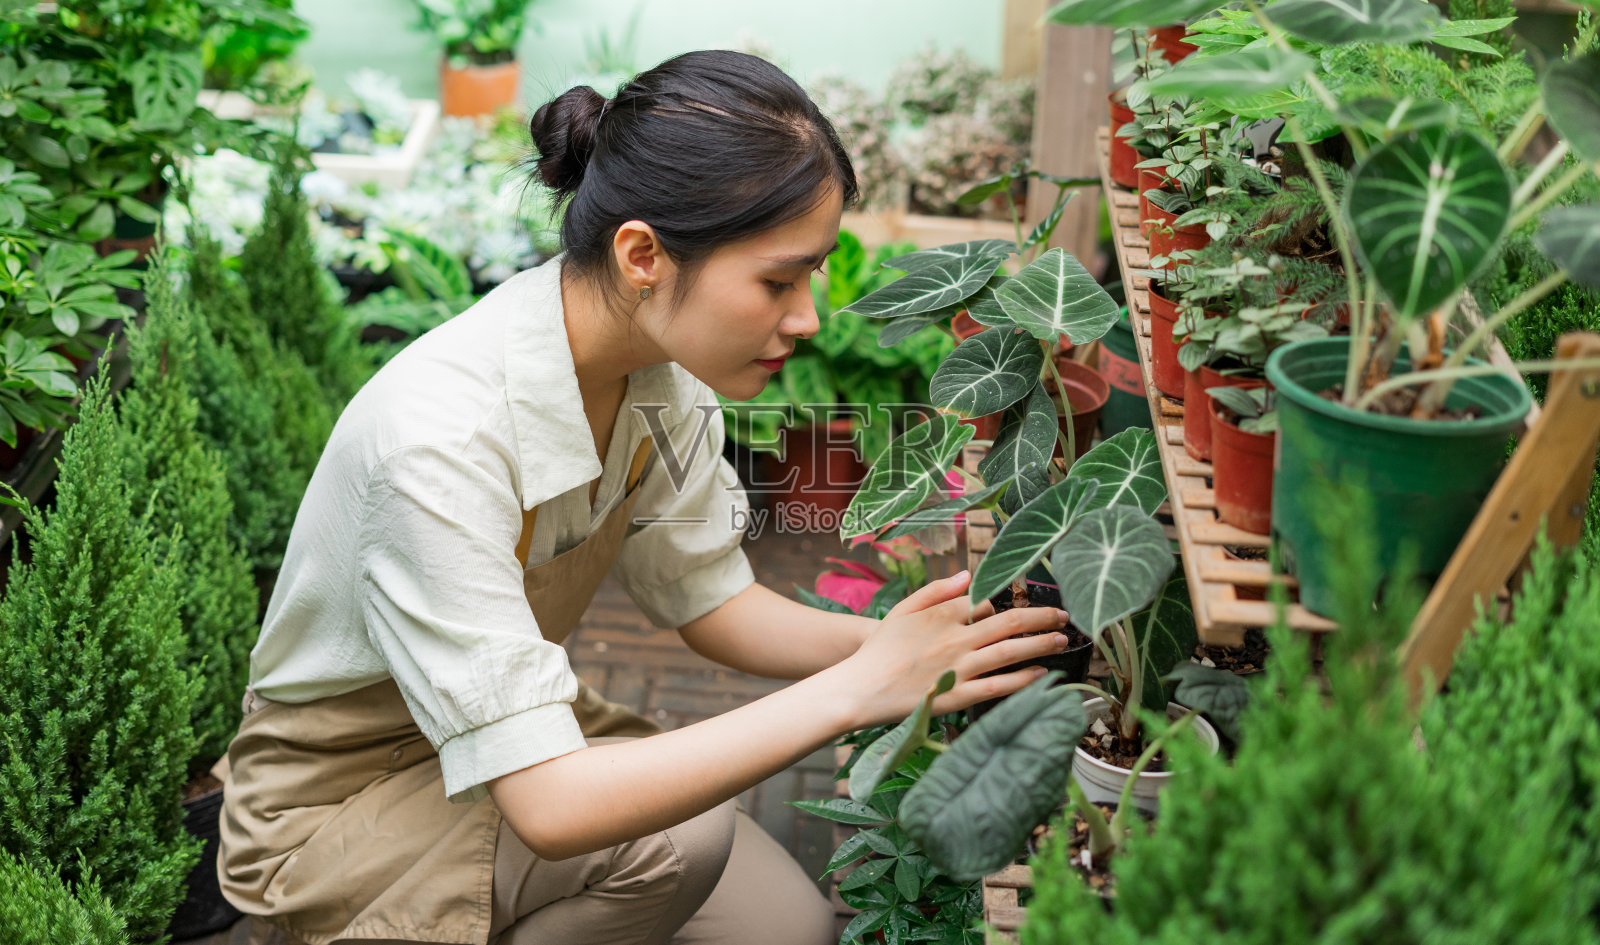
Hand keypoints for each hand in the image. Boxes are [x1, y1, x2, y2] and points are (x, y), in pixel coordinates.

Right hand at [837, 570, 1071, 727]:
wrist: (859, 690)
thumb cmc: (878, 650)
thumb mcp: (901, 610)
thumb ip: (935, 591)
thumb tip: (968, 575)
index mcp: (941, 615)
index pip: (983, 602)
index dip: (1001, 603)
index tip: (1014, 607)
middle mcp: (955, 639)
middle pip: (1008, 622)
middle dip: (1040, 617)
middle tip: (1063, 615)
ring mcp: (959, 668)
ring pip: (1010, 652)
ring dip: (1040, 644)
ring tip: (1061, 639)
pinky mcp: (958, 696)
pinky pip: (998, 686)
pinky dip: (1023, 679)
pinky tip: (1041, 674)